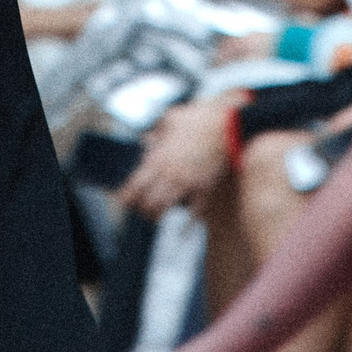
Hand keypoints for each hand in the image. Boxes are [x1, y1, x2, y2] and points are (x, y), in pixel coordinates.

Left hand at [119, 95, 236, 217]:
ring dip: (158, 214)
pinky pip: (194, 214)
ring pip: (166, 208)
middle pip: (149, 202)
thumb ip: (157, 132)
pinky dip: (187, 227)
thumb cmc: (199, 118)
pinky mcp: (206, 188)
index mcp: (161, 156)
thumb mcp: (172, 118)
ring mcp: (189, 183)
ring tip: (155, 215)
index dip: (127, 197)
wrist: (228, 124)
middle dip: (142, 209)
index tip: (123, 202)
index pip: (136, 184)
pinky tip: (182, 234)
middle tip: (140, 209)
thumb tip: (146, 140)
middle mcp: (172, 173)